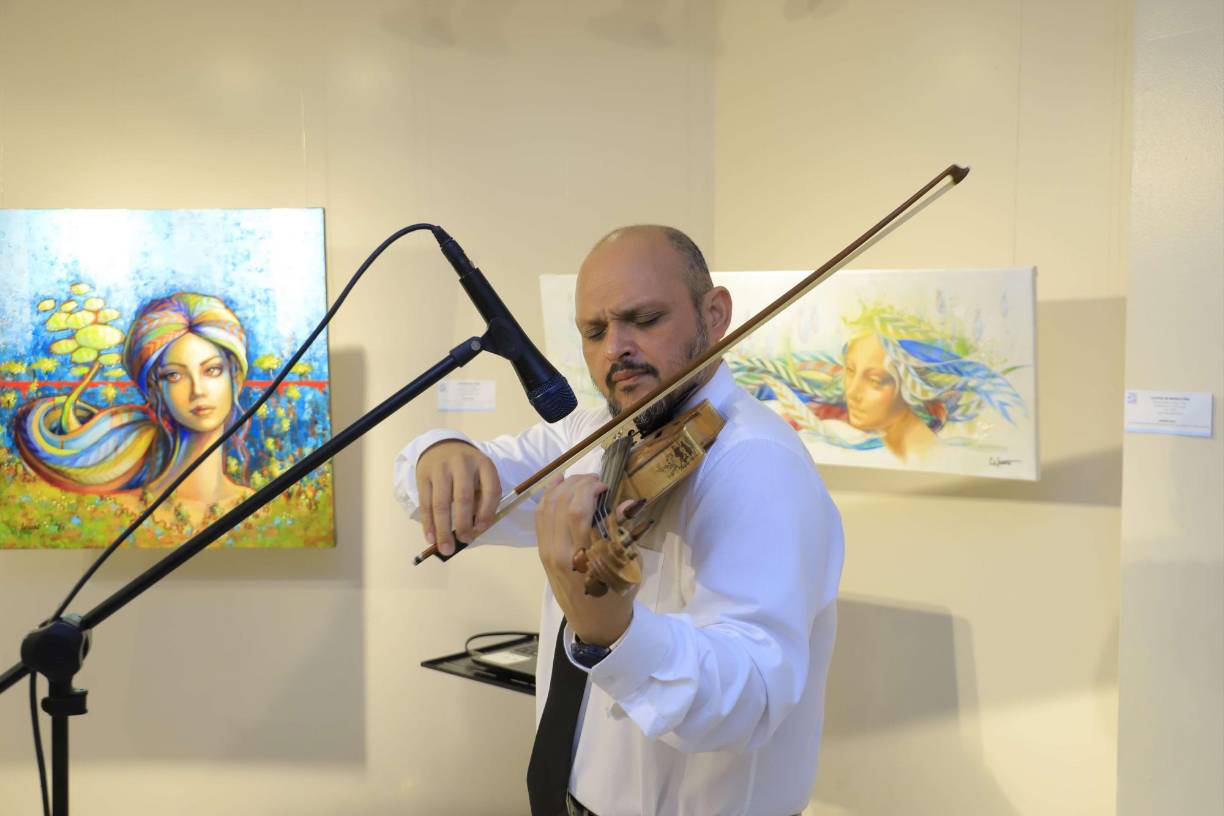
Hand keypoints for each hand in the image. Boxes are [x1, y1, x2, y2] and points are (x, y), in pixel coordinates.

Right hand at [416, 440, 500, 555]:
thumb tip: (475, 530)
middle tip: (464, 541)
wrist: (442, 445)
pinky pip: (425, 504)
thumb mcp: (481, 475)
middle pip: (463, 497)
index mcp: (483, 464)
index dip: (487, 511)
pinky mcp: (423, 476)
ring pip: (440, 503)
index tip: (481, 529)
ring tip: (446, 548)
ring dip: (443, 529)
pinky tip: (431, 538)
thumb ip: (482, 498)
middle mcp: (462, 464)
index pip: (490, 489)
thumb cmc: (466, 468)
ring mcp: (440, 469)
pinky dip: (428, 524)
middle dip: (464, 523)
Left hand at [535, 474, 634, 646]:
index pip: (578, 512)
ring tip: (579, 479)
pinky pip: (540, 520)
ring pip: (546, 509)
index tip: (605, 486)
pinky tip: (557, 484)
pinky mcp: (543, 553)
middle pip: (560, 505)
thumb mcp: (629, 565)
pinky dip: (547, 498)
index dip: (588, 490)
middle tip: (594, 480)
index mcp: (584, 558)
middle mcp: (560, 553)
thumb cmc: (617, 594)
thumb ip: (623, 531)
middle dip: (577, 484)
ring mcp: (548, 553)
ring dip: (561, 487)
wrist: (595, 623)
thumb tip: (626, 501)